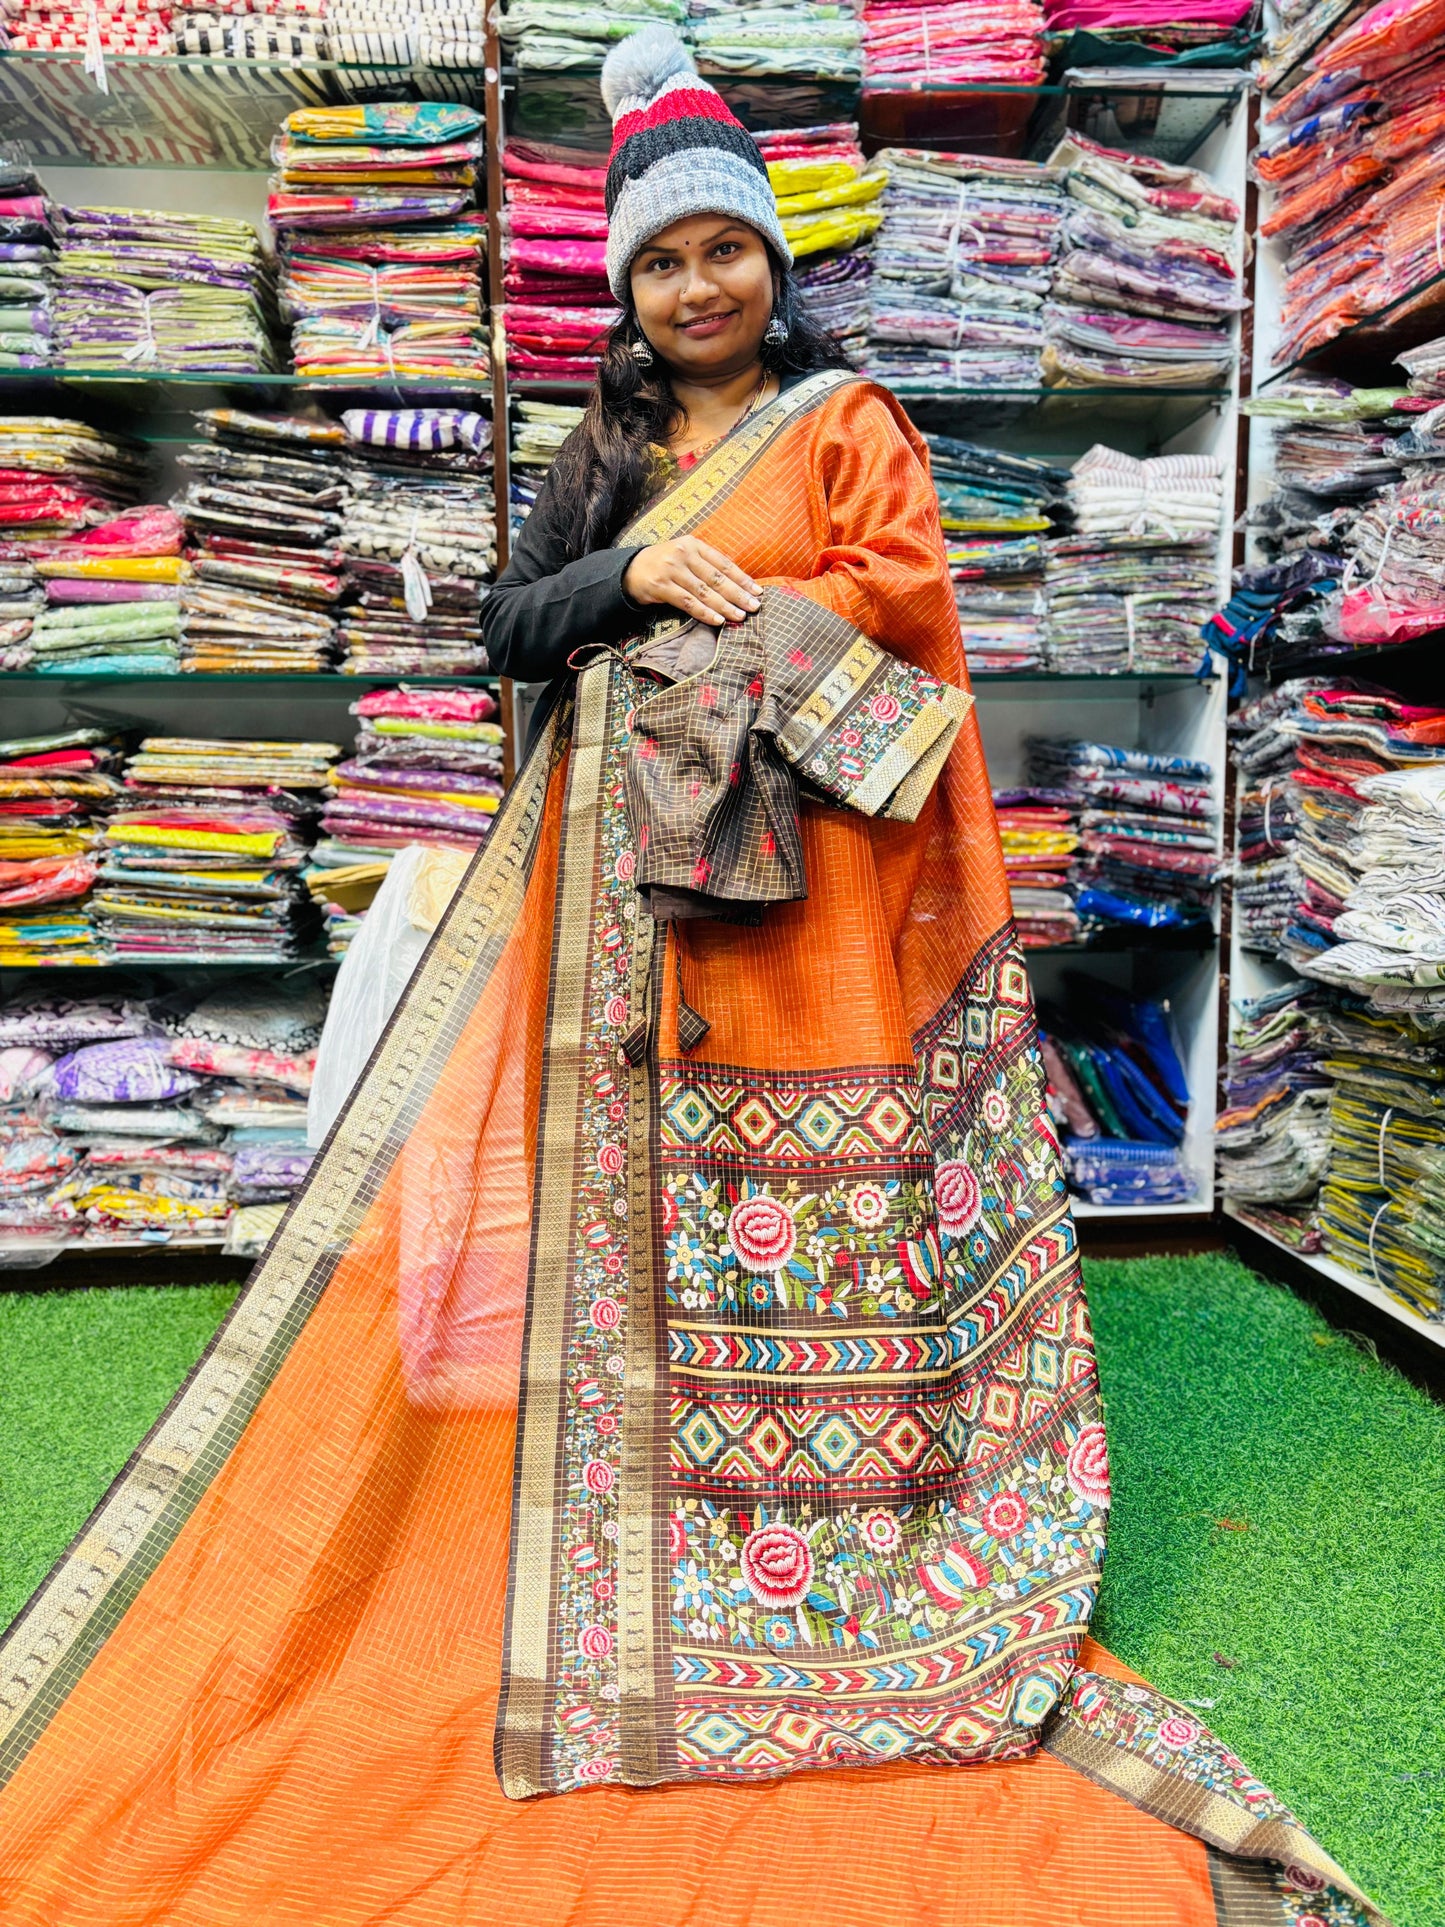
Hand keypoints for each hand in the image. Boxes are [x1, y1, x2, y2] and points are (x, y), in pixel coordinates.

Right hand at [623, 538, 761, 626]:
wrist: (630, 569)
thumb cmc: (665, 564)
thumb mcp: (685, 556)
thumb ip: (707, 564)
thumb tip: (738, 583)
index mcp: (693, 544)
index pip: (723, 563)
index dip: (742, 578)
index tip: (757, 591)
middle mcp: (683, 554)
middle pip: (716, 578)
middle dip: (738, 594)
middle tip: (754, 606)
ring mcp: (672, 570)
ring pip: (704, 591)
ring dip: (724, 606)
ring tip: (740, 616)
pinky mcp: (661, 586)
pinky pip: (688, 602)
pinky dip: (704, 612)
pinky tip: (718, 620)